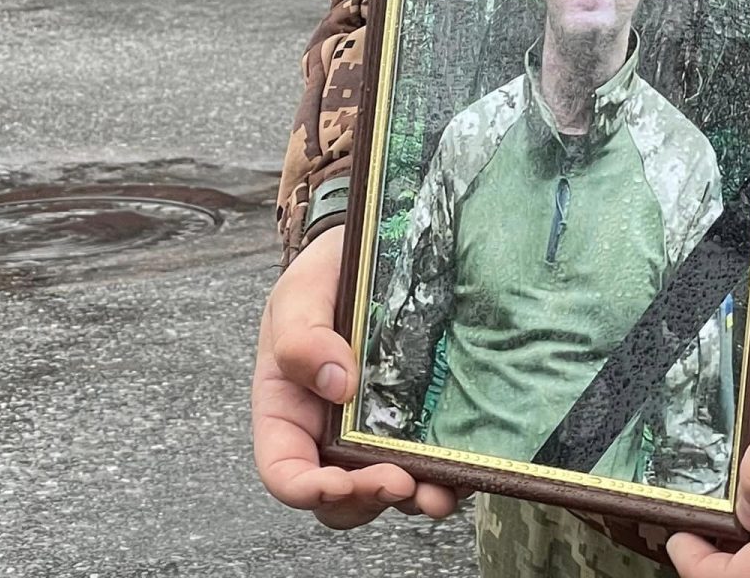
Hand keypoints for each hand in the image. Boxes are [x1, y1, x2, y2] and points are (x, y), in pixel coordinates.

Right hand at [251, 226, 460, 527]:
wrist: (380, 249)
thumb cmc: (327, 276)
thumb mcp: (301, 292)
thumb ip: (302, 336)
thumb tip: (336, 383)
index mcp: (289, 410)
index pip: (285, 470)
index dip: (307, 490)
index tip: (337, 483)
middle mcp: (331, 433)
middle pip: (341, 496)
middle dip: (367, 498)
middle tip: (397, 480)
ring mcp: (380, 432)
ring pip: (391, 489)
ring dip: (413, 499)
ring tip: (438, 492)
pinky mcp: (423, 423)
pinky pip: (435, 465)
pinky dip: (449, 479)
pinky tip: (464, 474)